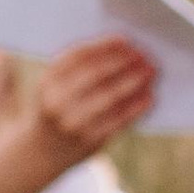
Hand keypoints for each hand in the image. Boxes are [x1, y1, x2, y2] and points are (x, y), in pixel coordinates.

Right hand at [35, 35, 158, 158]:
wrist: (43, 152)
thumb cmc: (57, 108)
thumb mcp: (54, 86)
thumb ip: (77, 68)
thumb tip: (119, 48)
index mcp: (48, 81)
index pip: (78, 56)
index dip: (104, 46)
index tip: (126, 40)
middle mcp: (57, 101)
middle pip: (95, 74)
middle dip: (123, 62)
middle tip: (143, 55)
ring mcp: (73, 122)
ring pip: (110, 96)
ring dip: (134, 81)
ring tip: (150, 72)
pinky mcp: (89, 140)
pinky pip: (119, 120)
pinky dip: (136, 107)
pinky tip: (148, 97)